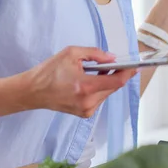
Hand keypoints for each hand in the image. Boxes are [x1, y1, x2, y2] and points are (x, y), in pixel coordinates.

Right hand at [19, 47, 136, 117]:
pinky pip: (99, 99)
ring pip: (106, 94)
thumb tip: (112, 58)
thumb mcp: (71, 53)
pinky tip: (88, 82)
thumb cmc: (48, 72)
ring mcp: (87, 110)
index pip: (116, 82)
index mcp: (85, 87)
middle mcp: (88, 102)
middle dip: (115, 75)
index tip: (135, 66)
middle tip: (110, 64)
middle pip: (113, 88)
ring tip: (94, 72)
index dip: (127, 73)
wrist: (32, 92)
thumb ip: (95, 54)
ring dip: (106, 82)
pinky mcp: (84, 114)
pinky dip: (98, 89)